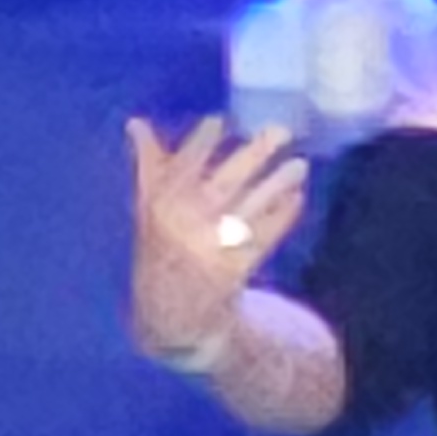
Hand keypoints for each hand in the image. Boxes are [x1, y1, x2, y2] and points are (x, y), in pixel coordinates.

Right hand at [124, 117, 308, 358]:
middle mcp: (182, 227)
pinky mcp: (233, 271)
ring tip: (300, 164)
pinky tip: (296, 197)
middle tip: (282, 130)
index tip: (220, 120)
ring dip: (276, 185)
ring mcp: (209, 250)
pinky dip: (281, 216)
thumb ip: (148, 166)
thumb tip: (136, 123)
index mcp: (157, 207)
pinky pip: (262, 238)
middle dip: (254, 156)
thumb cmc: (160, 250)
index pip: (180, 168)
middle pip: (223, 185)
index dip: (199, 144)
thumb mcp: (146, 211)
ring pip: (249, 209)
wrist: (168, 315)